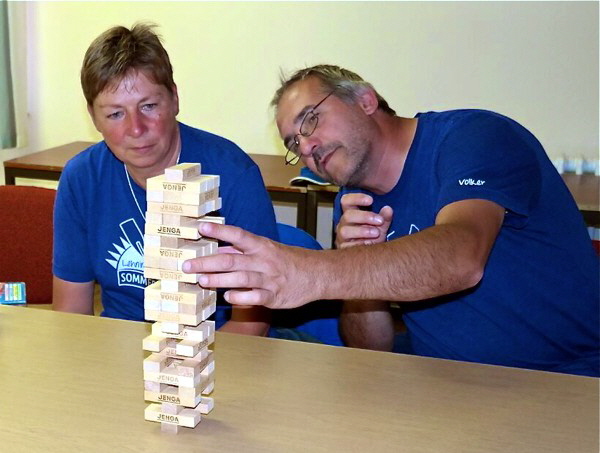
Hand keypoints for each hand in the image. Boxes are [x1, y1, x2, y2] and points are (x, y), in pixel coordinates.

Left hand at [182, 222, 316, 308]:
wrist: (315, 275)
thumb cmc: (286, 260)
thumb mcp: (267, 249)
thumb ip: (243, 250)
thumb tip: (218, 247)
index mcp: (261, 246)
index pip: (238, 235)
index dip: (219, 231)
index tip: (201, 227)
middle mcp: (264, 260)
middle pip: (232, 259)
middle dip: (208, 262)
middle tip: (187, 265)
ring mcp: (269, 279)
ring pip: (241, 278)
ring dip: (219, 280)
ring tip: (201, 280)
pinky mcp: (274, 296)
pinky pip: (254, 297)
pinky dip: (240, 297)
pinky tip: (227, 297)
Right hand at [335, 193, 392, 248]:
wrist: (372, 254)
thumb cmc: (374, 236)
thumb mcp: (381, 225)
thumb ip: (384, 217)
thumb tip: (388, 209)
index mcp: (351, 213)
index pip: (346, 201)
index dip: (356, 198)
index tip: (371, 200)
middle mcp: (344, 223)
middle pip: (348, 215)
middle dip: (365, 217)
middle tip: (380, 220)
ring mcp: (342, 236)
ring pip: (345, 231)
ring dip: (362, 231)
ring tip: (376, 233)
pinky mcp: (343, 248)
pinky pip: (348, 246)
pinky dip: (360, 244)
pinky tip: (370, 244)